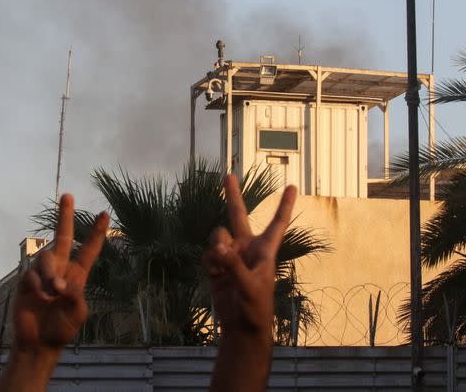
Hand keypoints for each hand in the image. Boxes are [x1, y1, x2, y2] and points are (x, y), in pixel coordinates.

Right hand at [13, 194, 108, 350]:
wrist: (38, 342)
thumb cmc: (61, 328)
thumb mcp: (78, 313)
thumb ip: (76, 295)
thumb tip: (62, 283)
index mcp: (77, 275)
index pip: (88, 250)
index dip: (97, 233)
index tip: (105, 214)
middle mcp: (60, 269)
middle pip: (62, 237)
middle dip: (65, 216)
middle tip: (68, 196)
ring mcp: (42, 274)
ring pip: (46, 257)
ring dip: (50, 274)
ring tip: (52, 293)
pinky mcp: (26, 281)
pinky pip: (31, 274)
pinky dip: (38, 285)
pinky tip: (40, 297)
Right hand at [203, 175, 296, 339]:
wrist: (240, 326)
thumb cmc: (256, 307)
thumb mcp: (250, 286)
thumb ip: (234, 265)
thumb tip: (219, 247)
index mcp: (265, 251)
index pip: (277, 223)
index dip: (284, 205)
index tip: (292, 186)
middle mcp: (247, 247)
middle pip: (239, 216)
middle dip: (232, 196)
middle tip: (228, 175)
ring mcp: (230, 255)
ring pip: (217, 236)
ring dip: (216, 249)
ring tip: (220, 267)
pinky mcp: (216, 265)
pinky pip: (207, 253)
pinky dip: (209, 263)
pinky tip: (215, 276)